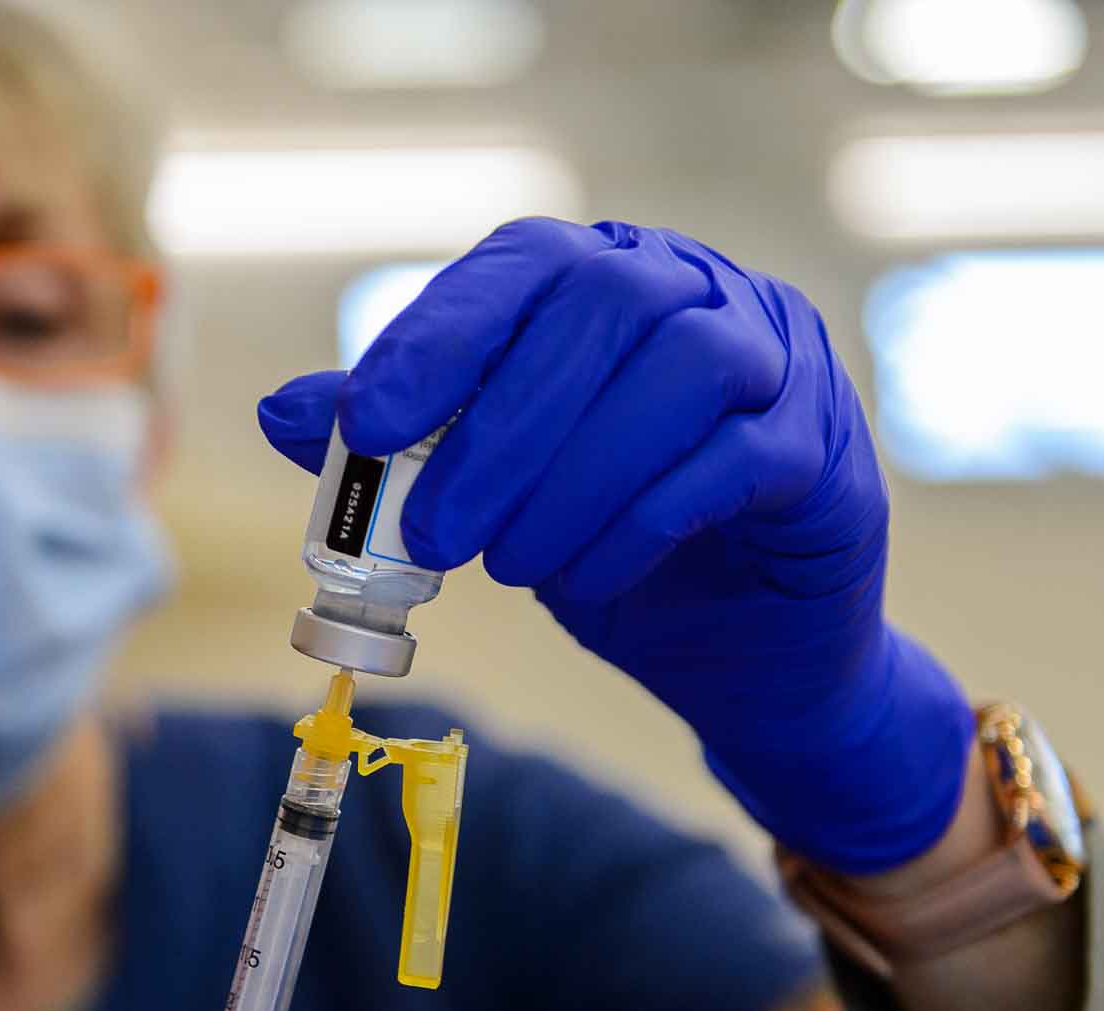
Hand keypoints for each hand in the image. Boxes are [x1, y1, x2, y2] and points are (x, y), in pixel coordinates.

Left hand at [259, 218, 971, 871]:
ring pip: (681, 371)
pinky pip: (738, 458)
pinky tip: (589, 579)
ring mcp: (777, 361)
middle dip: (499, 428)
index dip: (436, 336)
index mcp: (607, 280)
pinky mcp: (821, 450)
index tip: (363, 425)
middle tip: (435, 537)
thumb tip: (282, 410)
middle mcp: (699, 294)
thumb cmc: (606, 547)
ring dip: (575, 476)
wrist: (743, 650)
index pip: (520, 268)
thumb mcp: (492, 494)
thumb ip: (404, 443)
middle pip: (602, 306)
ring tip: (514, 568)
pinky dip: (644, 521)